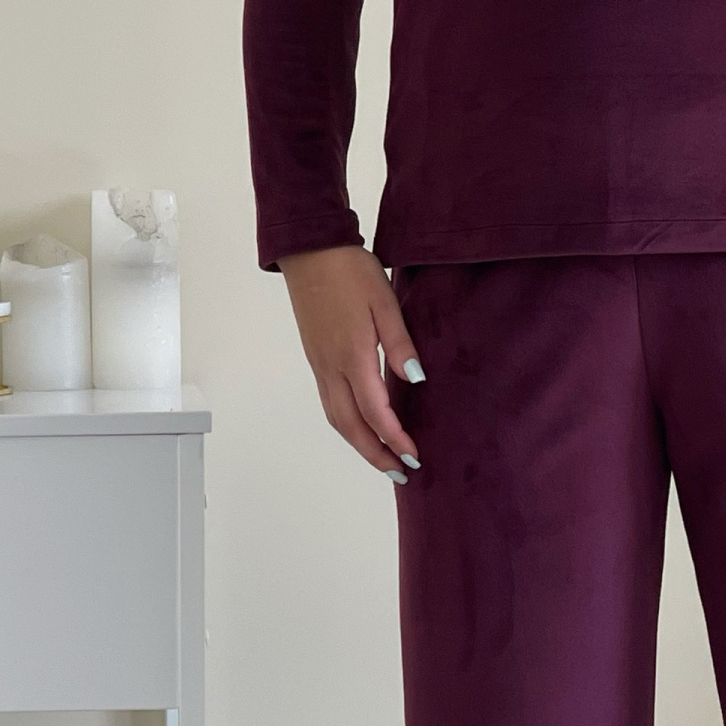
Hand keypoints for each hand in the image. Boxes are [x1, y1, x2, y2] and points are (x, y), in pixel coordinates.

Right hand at [279, 244, 423, 481]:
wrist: (309, 252)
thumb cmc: (351, 272)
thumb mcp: (385, 302)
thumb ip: (400, 344)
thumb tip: (415, 381)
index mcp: (352, 355)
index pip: (375, 412)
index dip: (395, 438)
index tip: (415, 456)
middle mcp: (331, 368)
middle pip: (351, 427)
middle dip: (375, 455)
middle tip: (401, 473)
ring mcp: (320, 365)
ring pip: (336, 419)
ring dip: (359, 445)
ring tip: (383, 459)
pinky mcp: (316, 360)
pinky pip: (329, 404)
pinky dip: (347, 426)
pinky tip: (362, 428)